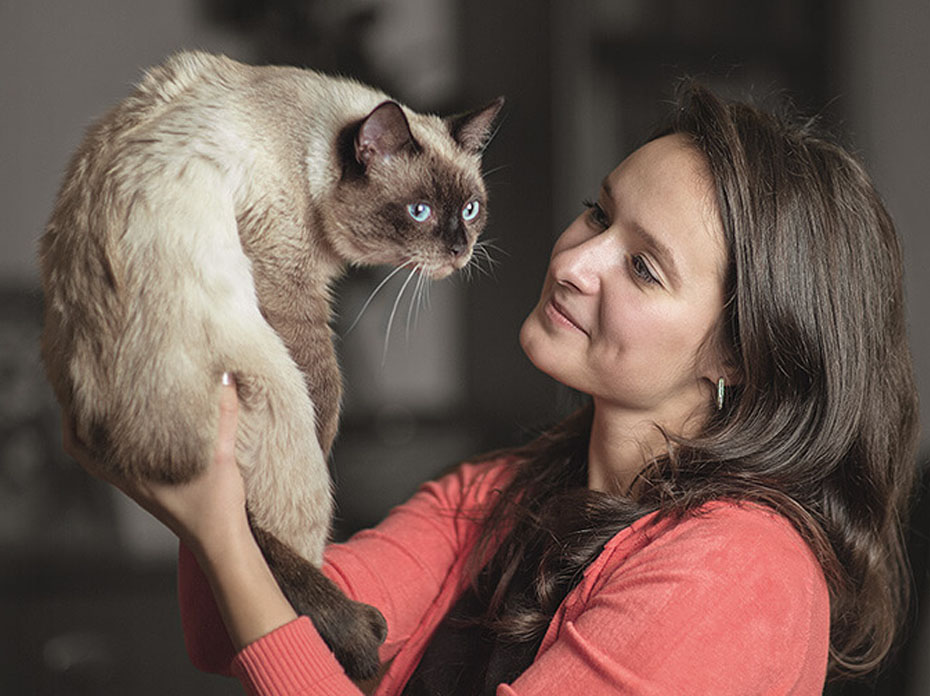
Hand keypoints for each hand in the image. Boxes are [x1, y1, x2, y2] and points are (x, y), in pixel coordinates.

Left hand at [62, 373, 250, 556]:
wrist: (222, 543)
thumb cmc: (216, 506)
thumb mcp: (222, 455)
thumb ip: (224, 414)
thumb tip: (225, 375)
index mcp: (132, 472)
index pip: (81, 444)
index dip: (70, 417)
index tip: (73, 390)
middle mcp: (129, 479)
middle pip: (85, 447)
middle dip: (80, 418)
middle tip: (87, 388)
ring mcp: (139, 487)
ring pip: (103, 456)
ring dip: (99, 431)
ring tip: (108, 403)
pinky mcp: (153, 490)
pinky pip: (124, 463)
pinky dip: (122, 445)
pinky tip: (142, 431)